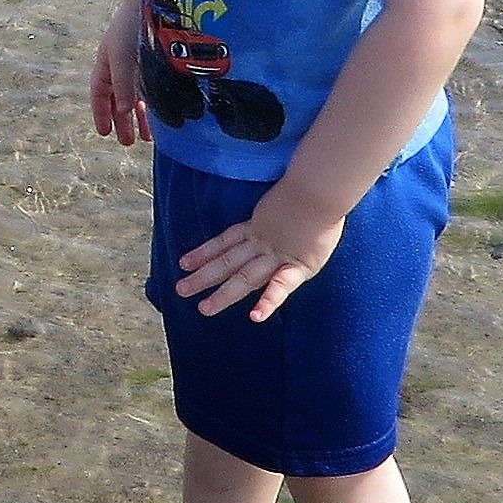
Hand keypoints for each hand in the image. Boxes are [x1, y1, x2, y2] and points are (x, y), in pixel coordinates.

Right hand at [90, 0, 151, 147]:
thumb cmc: (133, 25)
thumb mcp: (123, 56)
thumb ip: (123, 84)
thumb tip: (124, 111)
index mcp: (106, 62)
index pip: (99, 93)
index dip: (101, 113)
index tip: (104, 133)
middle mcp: (121, 63)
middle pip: (118, 98)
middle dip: (122, 120)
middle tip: (127, 143)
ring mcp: (140, 61)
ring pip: (137, 94)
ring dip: (141, 115)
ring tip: (149, 137)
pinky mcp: (158, 59)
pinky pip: (153, 86)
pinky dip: (155, 102)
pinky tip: (163, 114)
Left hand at [174, 185, 345, 321]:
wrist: (322, 186)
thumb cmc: (314, 187)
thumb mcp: (286, 199)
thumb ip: (278, 211)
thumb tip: (279, 213)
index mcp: (259, 226)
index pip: (225, 241)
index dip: (204, 251)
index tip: (183, 262)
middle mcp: (262, 242)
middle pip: (227, 261)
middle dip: (203, 277)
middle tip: (180, 290)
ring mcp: (277, 255)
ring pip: (245, 277)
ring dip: (223, 294)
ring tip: (203, 309)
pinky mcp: (298, 265)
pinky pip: (281, 286)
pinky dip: (269, 302)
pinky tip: (255, 316)